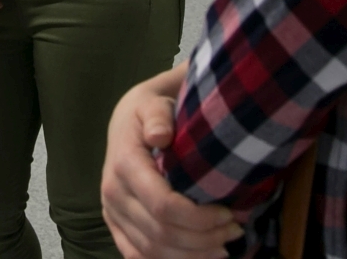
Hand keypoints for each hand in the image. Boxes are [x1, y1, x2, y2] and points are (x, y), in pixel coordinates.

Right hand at [102, 64, 241, 258]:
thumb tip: (161, 134)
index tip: (228, 213)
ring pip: (152, 251)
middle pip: (161, 234)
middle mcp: (113, 193)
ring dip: (191, 256)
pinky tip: (197, 257)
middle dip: (203, 239)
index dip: (199, 218)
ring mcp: (111, 212)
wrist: (125, 123)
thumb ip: (158, 115)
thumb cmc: (148, 113)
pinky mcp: (114, 225)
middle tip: (234, 231)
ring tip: (223, 247)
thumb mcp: (154, 103)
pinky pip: (137, 256)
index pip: (163, 206)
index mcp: (124, 165)